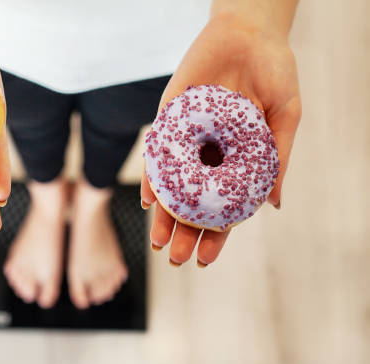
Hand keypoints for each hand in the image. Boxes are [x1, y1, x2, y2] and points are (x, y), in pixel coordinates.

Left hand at [141, 12, 301, 265]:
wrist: (250, 32)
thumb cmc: (275, 72)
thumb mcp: (285, 118)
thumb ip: (278, 159)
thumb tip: (273, 204)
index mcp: (235, 160)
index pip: (220, 207)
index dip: (213, 235)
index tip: (206, 260)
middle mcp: (207, 155)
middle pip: (190, 203)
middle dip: (183, 232)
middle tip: (176, 258)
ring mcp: (186, 139)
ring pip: (170, 185)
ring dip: (163, 215)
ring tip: (158, 241)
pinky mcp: (169, 118)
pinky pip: (157, 152)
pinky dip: (152, 175)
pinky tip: (148, 200)